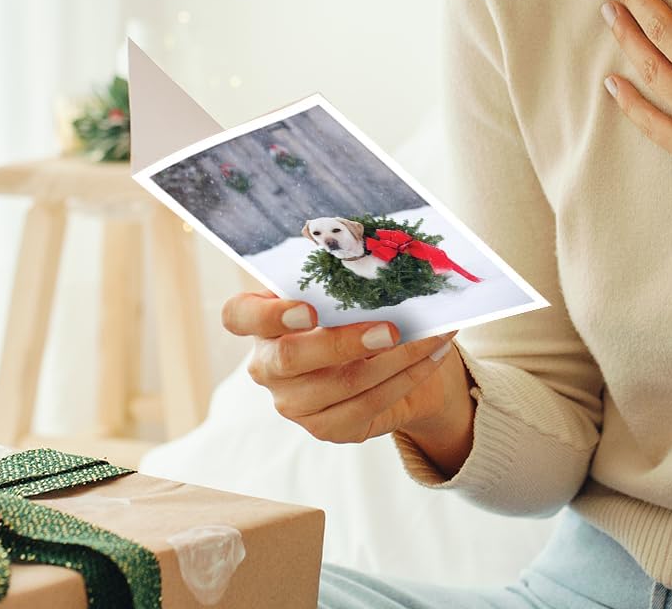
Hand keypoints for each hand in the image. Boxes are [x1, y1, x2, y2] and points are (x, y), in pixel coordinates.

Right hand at [221, 292, 460, 443]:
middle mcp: (268, 364)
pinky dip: (408, 377)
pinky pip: (369, 405)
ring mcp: (294, 402)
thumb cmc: (352, 305)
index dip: (266, 315)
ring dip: (397, 359)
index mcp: (260, 320)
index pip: (238, 316)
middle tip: (391, 329)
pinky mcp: (326, 427)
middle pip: (292, 359)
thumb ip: (341, 269)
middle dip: (345, 343)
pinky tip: (433, 355)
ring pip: (342, 385)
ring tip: (433, 335)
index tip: (309, 308)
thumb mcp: (340, 283)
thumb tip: (376, 244)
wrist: (380, 354)